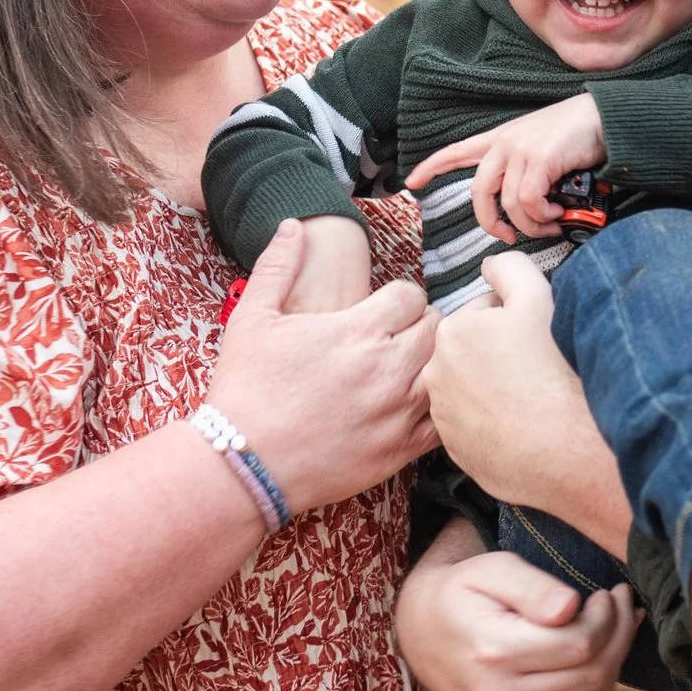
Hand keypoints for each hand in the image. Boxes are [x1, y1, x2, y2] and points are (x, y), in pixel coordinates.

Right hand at [206, 219, 438, 515]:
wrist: (243, 463)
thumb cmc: (245, 389)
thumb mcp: (252, 318)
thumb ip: (277, 266)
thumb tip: (292, 226)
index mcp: (358, 330)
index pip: (411, 295)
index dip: (399, 298)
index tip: (385, 310)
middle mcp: (388, 367)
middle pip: (437, 328)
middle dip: (422, 325)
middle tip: (401, 337)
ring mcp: (398, 411)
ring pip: (448, 371)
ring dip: (435, 364)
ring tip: (413, 369)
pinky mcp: (401, 450)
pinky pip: (444, 421)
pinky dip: (440, 409)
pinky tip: (418, 406)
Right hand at [395, 520, 639, 690]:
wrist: (420, 634)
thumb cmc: (461, 593)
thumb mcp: (491, 570)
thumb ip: (533, 586)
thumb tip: (571, 607)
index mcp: (495, 651)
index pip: (580, 644)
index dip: (606, 617)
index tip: (608, 593)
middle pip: (592, 674)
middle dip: (618, 635)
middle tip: (621, 604)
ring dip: (614, 661)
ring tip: (615, 626)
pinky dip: (596, 688)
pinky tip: (598, 656)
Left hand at [406, 92, 604, 244]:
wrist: (607, 118)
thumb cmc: (579, 136)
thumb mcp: (542, 148)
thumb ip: (526, 170)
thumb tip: (523, 207)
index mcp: (502, 139)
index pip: (458, 150)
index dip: (433, 166)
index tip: (412, 182)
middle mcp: (505, 143)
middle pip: (479, 192)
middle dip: (490, 223)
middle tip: (507, 238)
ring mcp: (520, 149)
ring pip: (509, 204)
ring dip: (530, 225)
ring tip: (549, 224)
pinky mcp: (539, 159)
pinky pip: (529, 201)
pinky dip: (542, 215)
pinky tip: (556, 213)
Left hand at [425, 251, 630, 556]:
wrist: (561, 450)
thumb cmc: (551, 373)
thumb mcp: (537, 299)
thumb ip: (509, 268)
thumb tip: (491, 266)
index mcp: (452, 332)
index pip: (485, 315)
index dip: (514, 323)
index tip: (533, 340)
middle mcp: (437, 373)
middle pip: (474, 352)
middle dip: (498, 355)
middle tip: (533, 369)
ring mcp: (444, 415)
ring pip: (473, 388)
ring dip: (494, 388)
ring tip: (528, 398)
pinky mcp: (456, 449)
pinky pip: (474, 425)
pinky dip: (492, 422)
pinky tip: (519, 424)